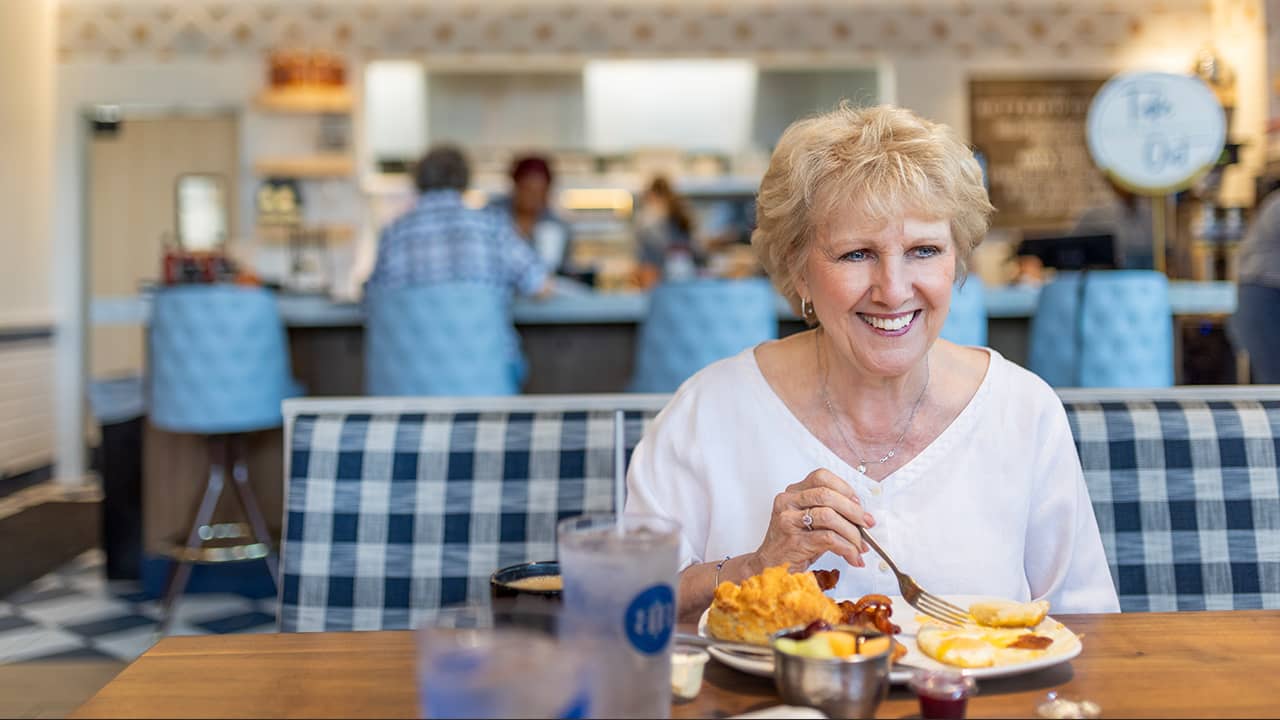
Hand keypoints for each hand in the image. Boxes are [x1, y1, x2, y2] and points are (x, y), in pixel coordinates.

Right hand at [750, 468, 874, 572]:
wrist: (770, 568)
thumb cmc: (793, 545)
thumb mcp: (810, 522)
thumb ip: (830, 513)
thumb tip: (861, 516)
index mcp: (793, 493)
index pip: (821, 477)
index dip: (844, 488)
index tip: (858, 503)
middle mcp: (787, 502)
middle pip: (827, 495)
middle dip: (853, 510)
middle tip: (867, 524)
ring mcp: (788, 521)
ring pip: (829, 516)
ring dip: (852, 532)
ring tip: (860, 546)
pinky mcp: (793, 541)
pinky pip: (828, 538)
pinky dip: (846, 548)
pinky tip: (852, 556)